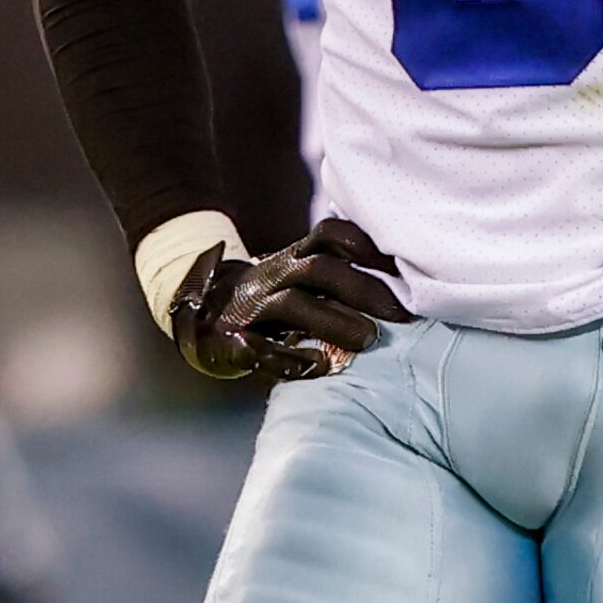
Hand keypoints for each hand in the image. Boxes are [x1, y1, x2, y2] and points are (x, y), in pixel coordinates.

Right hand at [170, 217, 413, 381]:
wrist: (199, 314)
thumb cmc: (268, 298)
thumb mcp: (296, 276)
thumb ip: (335, 273)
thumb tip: (400, 282)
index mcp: (293, 258)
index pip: (331, 236)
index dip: (365, 244)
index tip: (403, 265)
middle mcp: (274, 275)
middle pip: (321, 270)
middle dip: (364, 289)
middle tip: (402, 315)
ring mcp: (253, 307)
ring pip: (294, 304)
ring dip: (335, 321)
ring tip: (370, 340)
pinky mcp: (235, 340)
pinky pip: (261, 348)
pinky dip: (291, 359)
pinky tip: (319, 367)